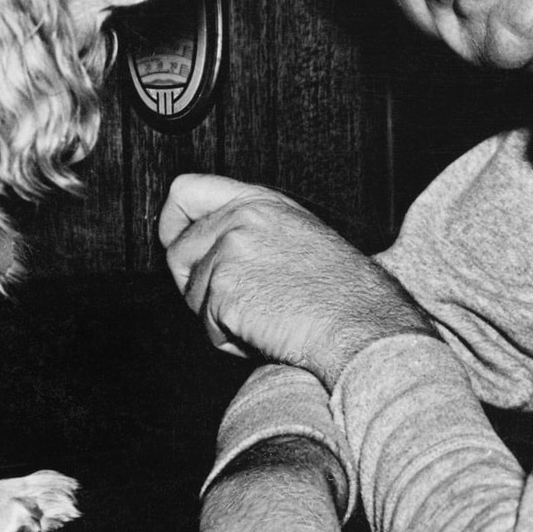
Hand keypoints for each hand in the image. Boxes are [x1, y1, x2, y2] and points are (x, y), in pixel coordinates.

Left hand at [158, 174, 431, 388]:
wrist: (360, 322)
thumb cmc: (340, 290)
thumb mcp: (296, 235)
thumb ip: (248, 229)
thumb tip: (201, 245)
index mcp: (258, 201)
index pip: (184, 190)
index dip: (172, 223)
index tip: (176, 243)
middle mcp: (239, 220)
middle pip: (177, 253)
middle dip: (197, 285)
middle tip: (238, 301)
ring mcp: (229, 253)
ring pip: (192, 295)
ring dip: (219, 318)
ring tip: (266, 316)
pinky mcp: (223, 290)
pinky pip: (207, 327)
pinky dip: (231, 340)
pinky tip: (267, 332)